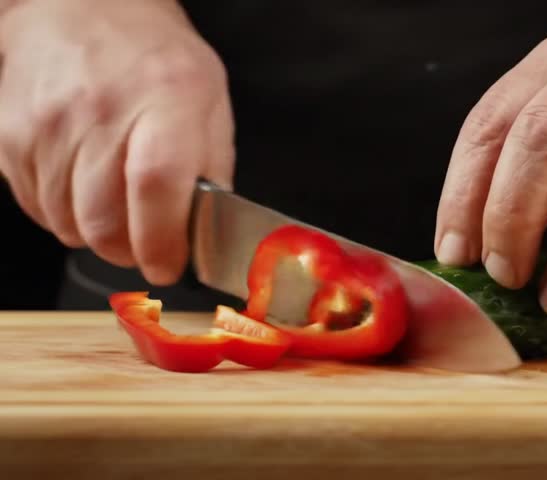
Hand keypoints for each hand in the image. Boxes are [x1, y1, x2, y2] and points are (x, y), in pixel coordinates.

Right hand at [0, 0, 233, 284]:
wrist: (84, 9)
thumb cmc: (155, 58)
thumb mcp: (210, 101)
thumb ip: (213, 169)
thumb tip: (206, 232)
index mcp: (166, 98)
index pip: (156, 186)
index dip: (162, 242)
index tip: (170, 265)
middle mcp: (101, 110)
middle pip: (104, 220)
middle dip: (131, 251)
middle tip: (147, 245)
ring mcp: (48, 123)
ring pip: (67, 223)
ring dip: (98, 233)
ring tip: (118, 206)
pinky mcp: (12, 135)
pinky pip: (36, 205)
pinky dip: (64, 213)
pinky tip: (85, 186)